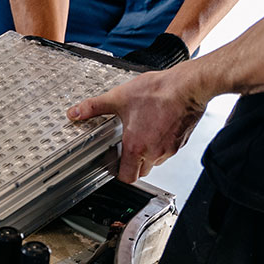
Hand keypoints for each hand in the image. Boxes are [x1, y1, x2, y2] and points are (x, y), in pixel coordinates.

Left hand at [67, 63, 208, 182]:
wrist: (188, 86)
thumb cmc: (159, 92)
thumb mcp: (119, 97)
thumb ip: (94, 107)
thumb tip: (76, 112)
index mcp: (137, 146)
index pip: (128, 177)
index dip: (120, 173)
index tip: (116, 163)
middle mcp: (154, 152)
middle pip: (141, 172)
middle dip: (133, 163)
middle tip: (128, 147)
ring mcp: (170, 149)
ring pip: (156, 161)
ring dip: (148, 154)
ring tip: (143, 133)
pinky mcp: (181, 142)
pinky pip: (168, 151)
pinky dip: (161, 144)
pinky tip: (157, 126)